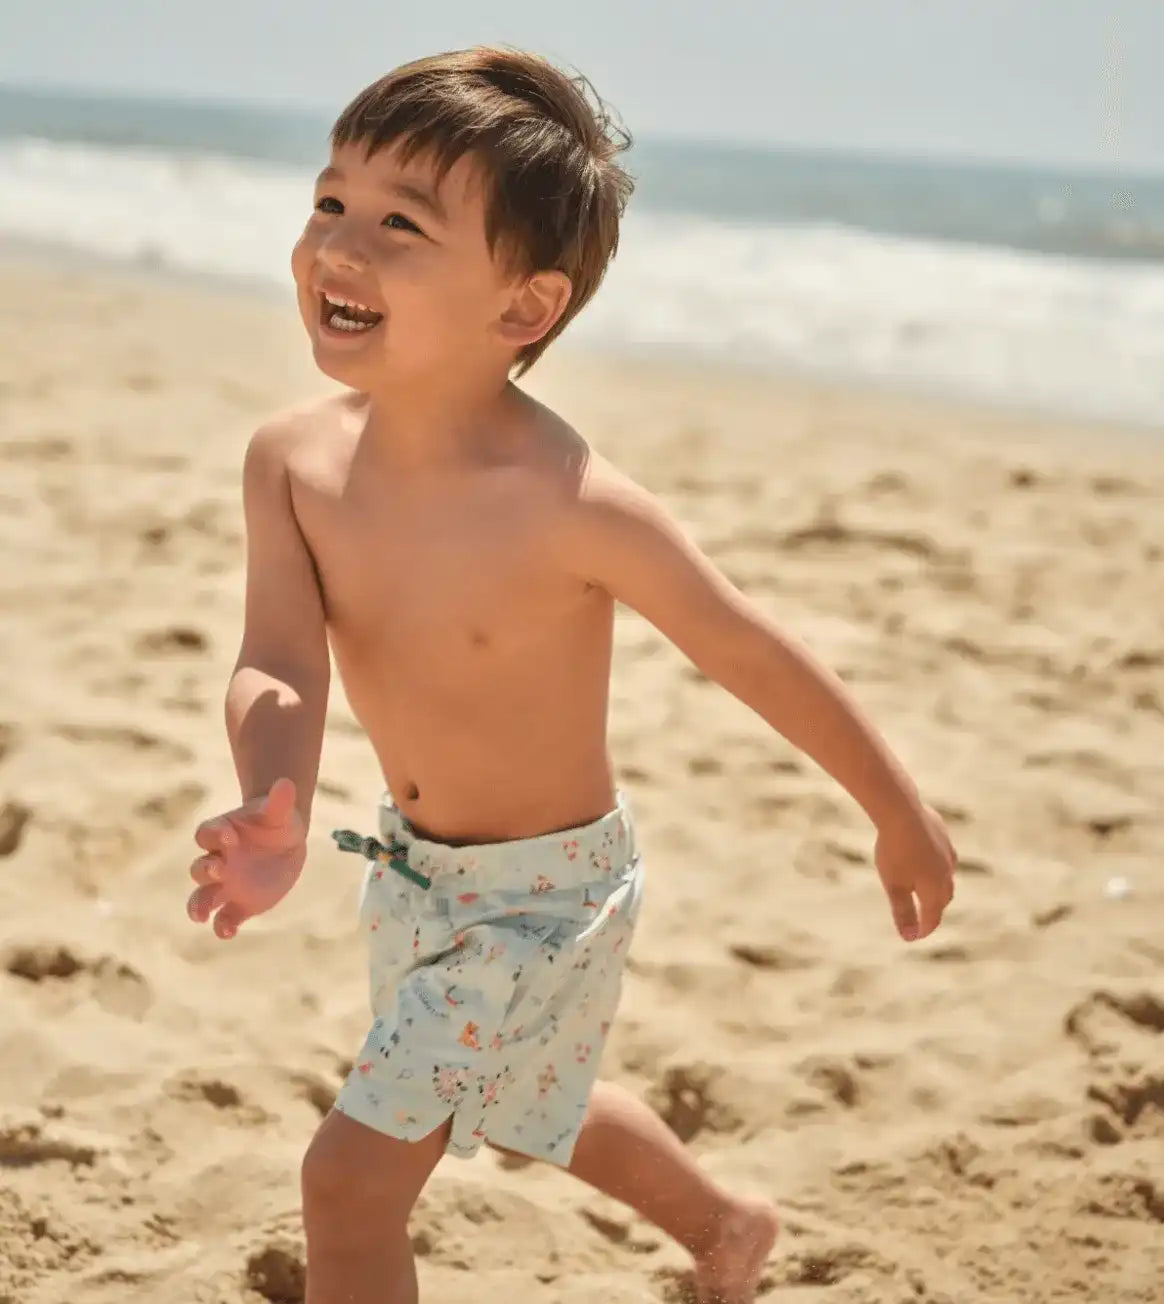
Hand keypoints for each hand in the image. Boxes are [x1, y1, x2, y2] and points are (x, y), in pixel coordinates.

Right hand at [187, 777, 306, 939]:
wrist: (285, 842)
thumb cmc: (276, 821)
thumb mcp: (280, 811)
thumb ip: (280, 800)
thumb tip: (285, 782)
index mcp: (223, 832)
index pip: (207, 833)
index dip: (214, 835)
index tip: (229, 837)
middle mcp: (217, 860)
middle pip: (199, 868)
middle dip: (205, 871)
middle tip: (219, 870)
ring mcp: (225, 885)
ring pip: (202, 897)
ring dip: (199, 906)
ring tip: (201, 915)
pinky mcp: (238, 905)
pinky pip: (224, 918)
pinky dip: (222, 926)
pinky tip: (227, 932)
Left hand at [873, 802, 956, 941]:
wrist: (902, 811)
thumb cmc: (895, 851)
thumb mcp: (894, 886)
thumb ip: (903, 912)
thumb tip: (910, 937)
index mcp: (935, 889)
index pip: (932, 916)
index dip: (924, 928)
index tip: (915, 936)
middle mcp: (947, 873)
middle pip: (943, 898)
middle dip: (934, 910)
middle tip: (923, 918)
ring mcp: (947, 853)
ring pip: (946, 876)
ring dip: (938, 888)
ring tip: (927, 891)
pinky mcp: (943, 835)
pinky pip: (943, 856)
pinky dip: (936, 866)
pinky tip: (927, 860)